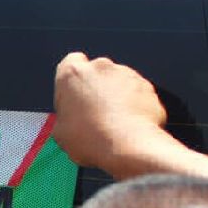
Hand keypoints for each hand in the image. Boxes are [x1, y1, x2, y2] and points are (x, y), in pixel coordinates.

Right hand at [53, 52, 166, 169]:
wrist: (128, 146)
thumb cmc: (91, 137)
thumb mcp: (60, 131)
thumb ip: (65, 114)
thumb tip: (70, 119)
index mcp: (73, 74)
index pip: (70, 62)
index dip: (72, 81)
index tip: (72, 97)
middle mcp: (101, 67)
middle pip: (96, 73)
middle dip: (95, 89)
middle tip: (92, 115)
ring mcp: (127, 75)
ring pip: (118, 83)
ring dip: (115, 97)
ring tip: (111, 124)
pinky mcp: (147, 87)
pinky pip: (136, 94)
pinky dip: (133, 105)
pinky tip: (127, 126)